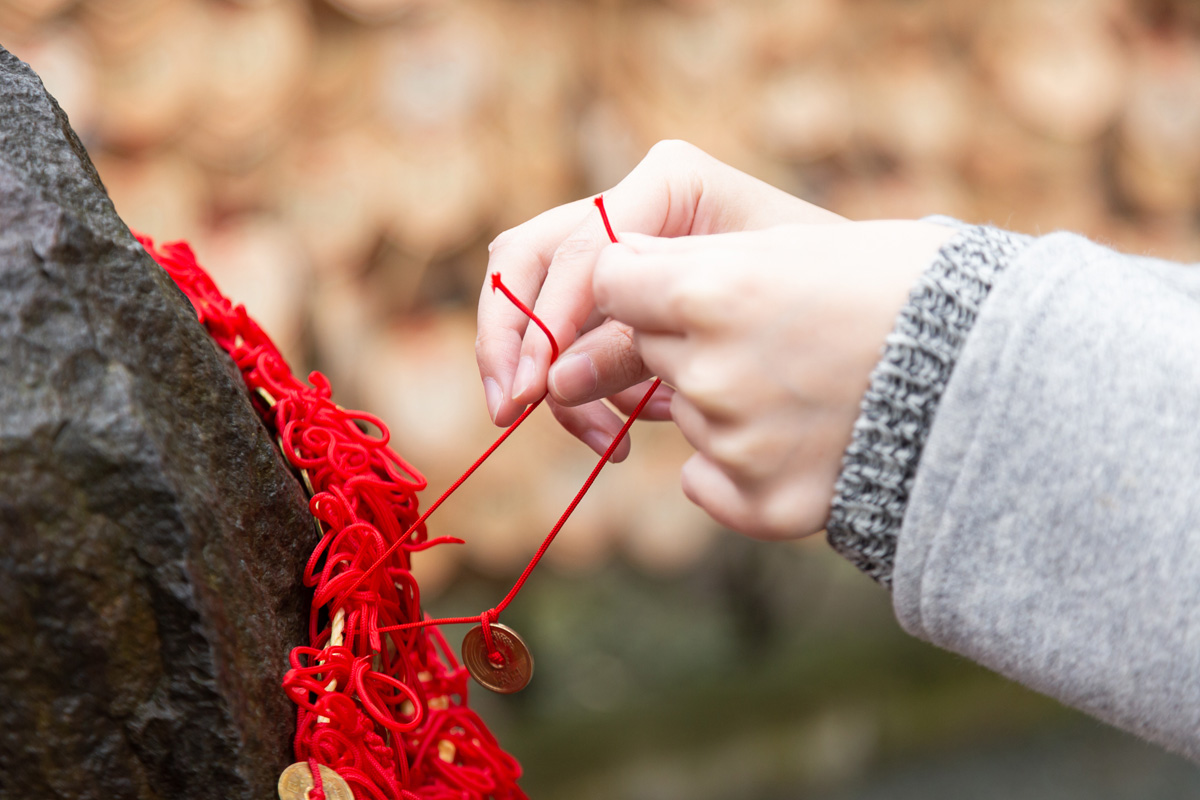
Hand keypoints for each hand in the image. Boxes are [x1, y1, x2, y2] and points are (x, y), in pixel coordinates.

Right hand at [477, 140, 843, 460]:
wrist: (873, 326)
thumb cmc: (826, 304)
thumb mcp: (732, 323)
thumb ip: (637, 346)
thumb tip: (549, 384)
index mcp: (670, 184)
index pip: (576, 249)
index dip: (543, 320)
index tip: (535, 388)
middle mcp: (633, 206)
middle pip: (525, 260)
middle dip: (509, 339)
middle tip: (510, 410)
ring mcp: (620, 252)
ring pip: (531, 302)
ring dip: (544, 376)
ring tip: (603, 439)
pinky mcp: (619, 303)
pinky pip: (565, 342)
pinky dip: (578, 392)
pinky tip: (621, 433)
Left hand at [579, 221, 953, 538]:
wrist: (998, 372)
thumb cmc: (902, 286)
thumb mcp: (794, 244)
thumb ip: (694, 257)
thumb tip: (617, 270)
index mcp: (711, 290)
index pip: (613, 280)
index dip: (642, 278)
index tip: (675, 281)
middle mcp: (709, 371)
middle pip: (646, 347)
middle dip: (685, 337)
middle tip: (768, 333)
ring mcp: (733, 443)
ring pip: (686, 410)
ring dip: (721, 398)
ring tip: (807, 383)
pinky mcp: (762, 502)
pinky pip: (705, 481)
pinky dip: (735, 466)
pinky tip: (797, 438)